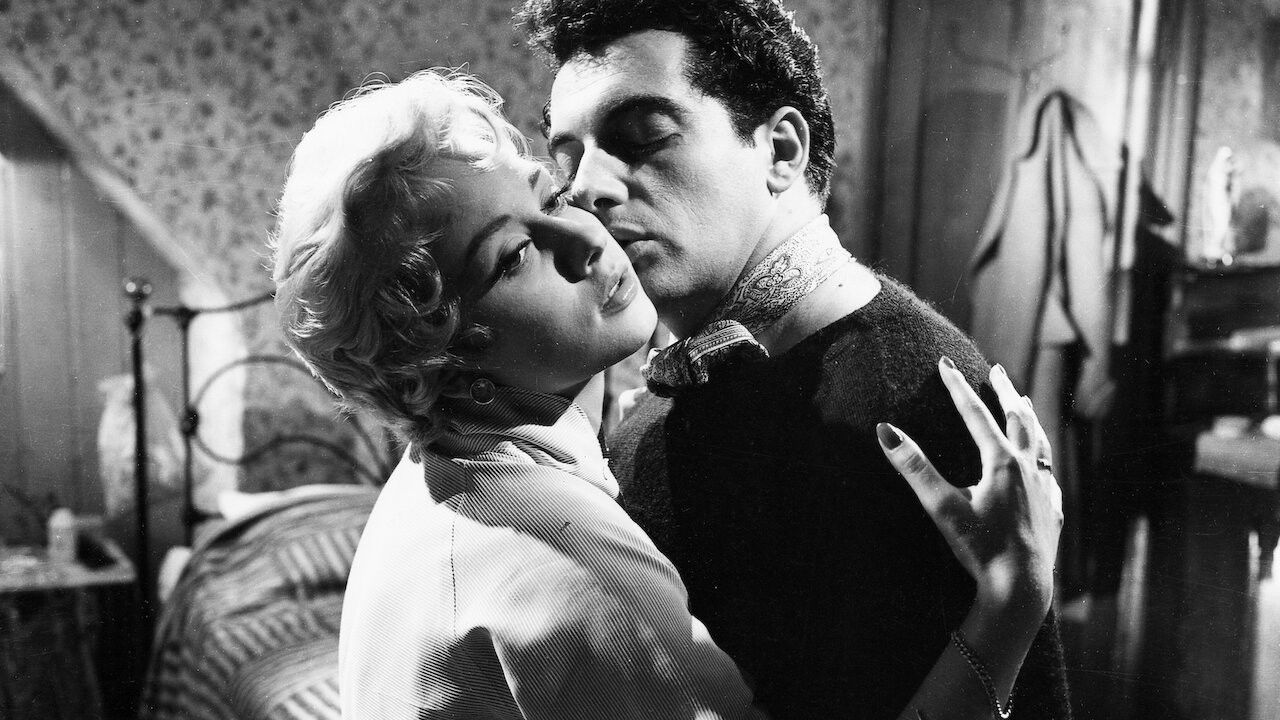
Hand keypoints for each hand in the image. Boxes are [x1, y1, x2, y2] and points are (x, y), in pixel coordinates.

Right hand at [876, 358, 1062, 615]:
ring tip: (1023, 405)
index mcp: (1001, 462)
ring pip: (1040, 443)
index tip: (945, 363)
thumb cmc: (980, 549)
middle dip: (1005, 391)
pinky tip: (1041, 464)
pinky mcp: (1053, 512)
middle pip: (1018, 419)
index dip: (958, 387)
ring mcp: (1045, 490)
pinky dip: (1042, 459)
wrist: (1020, 589)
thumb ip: (914, 467)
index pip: (976, 414)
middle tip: (997, 370)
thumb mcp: (942, 507)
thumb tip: (885, 431)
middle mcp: (1028, 470)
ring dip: (1029, 420)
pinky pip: (1050, 475)